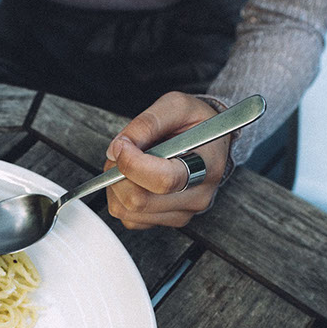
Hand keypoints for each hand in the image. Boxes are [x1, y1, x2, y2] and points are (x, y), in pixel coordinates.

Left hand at [104, 92, 231, 229]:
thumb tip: (118, 148)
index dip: (133, 164)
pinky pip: (129, 219)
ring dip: (116, 186)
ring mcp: (182, 213)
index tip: (121, 145)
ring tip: (127, 163)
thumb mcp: (176, 106)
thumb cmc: (196, 123)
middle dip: (118, 174)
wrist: (210, 142)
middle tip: (121, 151)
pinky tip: (132, 179)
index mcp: (207, 167)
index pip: (164, 180)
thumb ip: (146, 123)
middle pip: (140, 201)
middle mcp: (197, 197)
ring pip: (128, 211)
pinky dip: (120, 199)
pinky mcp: (166, 221)